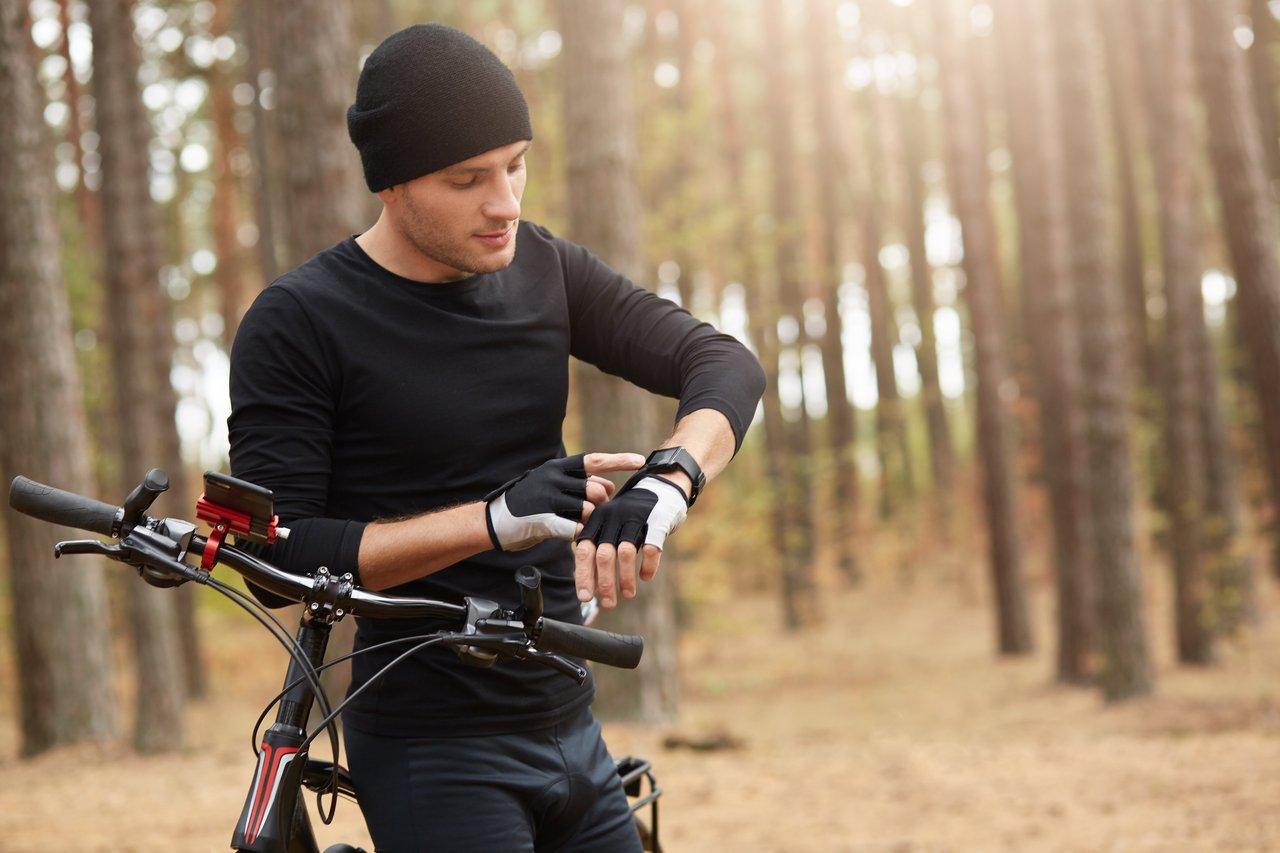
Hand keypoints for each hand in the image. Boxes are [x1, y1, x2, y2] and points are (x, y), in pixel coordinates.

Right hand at [484, 452, 643, 550]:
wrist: (493, 522)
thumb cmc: (529, 504)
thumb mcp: (553, 486)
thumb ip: (580, 484)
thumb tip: (609, 485)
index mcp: (557, 467)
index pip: (594, 460)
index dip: (618, 460)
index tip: (640, 461)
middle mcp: (552, 478)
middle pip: (594, 490)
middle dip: (601, 505)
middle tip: (594, 514)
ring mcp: (545, 498)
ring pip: (586, 511)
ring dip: (588, 522)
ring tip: (577, 526)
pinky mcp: (540, 519)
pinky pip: (572, 528)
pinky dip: (577, 534)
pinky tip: (572, 536)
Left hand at [573, 474, 688, 607]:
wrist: (663, 486)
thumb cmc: (632, 515)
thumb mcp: (610, 525)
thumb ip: (598, 547)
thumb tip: (587, 583)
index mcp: (598, 520)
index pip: (585, 550)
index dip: (583, 575)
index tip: (585, 598)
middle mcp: (614, 518)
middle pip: (603, 555)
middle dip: (604, 583)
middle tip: (608, 604)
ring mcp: (636, 518)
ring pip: (625, 553)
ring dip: (625, 579)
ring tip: (627, 595)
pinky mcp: (658, 521)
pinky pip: (651, 548)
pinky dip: (648, 566)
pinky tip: (646, 577)